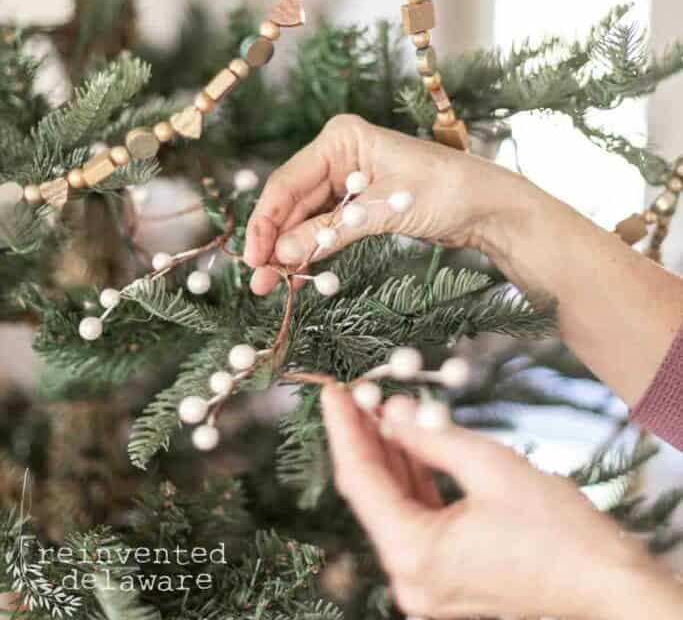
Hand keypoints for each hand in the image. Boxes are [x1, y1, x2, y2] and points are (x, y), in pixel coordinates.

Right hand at [244, 113, 523, 293]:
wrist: (490, 205)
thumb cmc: (446, 191)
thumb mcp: (385, 211)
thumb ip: (331, 232)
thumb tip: (283, 255)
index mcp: (341, 138)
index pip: (288, 182)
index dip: (266, 222)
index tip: (253, 258)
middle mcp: (338, 153)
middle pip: (292, 201)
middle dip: (275, 241)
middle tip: (258, 282)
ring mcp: (346, 177)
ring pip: (304, 217)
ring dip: (289, 249)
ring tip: (271, 285)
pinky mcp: (358, 201)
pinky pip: (324, 226)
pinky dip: (311, 249)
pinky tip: (296, 273)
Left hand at [321, 384, 680, 619]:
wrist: (607, 588)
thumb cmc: (557, 530)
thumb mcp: (489, 466)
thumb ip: (429, 437)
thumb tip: (389, 410)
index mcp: (414, 556)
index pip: (360, 481)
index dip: (343, 430)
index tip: (331, 390)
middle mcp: (412, 579)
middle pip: (373, 495)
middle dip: (363, 439)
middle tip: (352, 390)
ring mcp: (430, 584)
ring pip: (395, 506)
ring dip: (388, 456)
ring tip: (377, 405)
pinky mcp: (449, 578)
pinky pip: (418, 521)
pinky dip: (413, 481)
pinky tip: (408, 441)